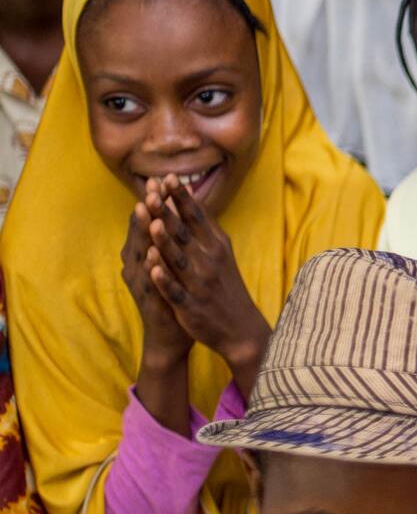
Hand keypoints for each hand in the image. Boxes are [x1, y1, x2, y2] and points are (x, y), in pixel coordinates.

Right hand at [123, 190, 192, 371]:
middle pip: (141, 234)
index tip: (162, 178)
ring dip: (143, 234)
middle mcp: (140, 266)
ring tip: (145, 213)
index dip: (156, 202)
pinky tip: (151, 255)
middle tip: (149, 186)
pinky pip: (150, 283)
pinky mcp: (151, 301)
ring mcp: (143, 284)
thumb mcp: (174, 264)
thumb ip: (173, 240)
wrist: (172, 335)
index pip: (149, 223)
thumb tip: (179, 212)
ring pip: (141, 255)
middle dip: (146, 210)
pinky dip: (150, 269)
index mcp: (146, 254)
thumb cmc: (176, 293)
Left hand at [146, 179, 269, 386]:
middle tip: (153, 192)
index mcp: (216, 247)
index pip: (197, 217)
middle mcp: (210, 262)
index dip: (182, 198)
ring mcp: (200, 284)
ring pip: (179, 260)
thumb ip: (204, 229)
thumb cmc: (225, 287)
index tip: (168, 177)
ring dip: (166, 243)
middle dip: (168, 213)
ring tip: (153, 225)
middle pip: (185, 234)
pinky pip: (176, 291)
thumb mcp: (221, 254)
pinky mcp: (191, 306)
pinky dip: (165, 280)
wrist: (241, 328)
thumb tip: (189, 199)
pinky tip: (153, 269)